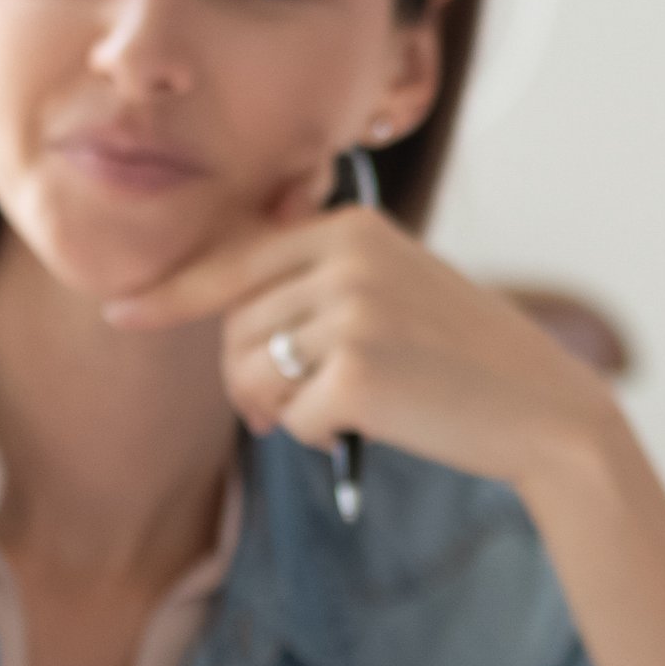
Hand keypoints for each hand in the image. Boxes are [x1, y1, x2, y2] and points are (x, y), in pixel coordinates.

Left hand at [104, 189, 617, 495]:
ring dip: (280, 410)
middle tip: (290, 408)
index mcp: (351, 229)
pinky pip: (290, 418)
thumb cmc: (463, 356)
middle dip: (248, 380)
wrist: (542, 406)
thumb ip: (318, 281)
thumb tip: (222, 310)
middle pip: (235, 328)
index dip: (171, 294)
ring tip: (336, 410)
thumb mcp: (394, 288)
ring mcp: (350, 315)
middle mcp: (346, 260)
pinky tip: (372, 425)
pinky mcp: (355, 375)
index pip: (234, 260)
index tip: (122, 314)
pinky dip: (320, 436)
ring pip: (251, 375)